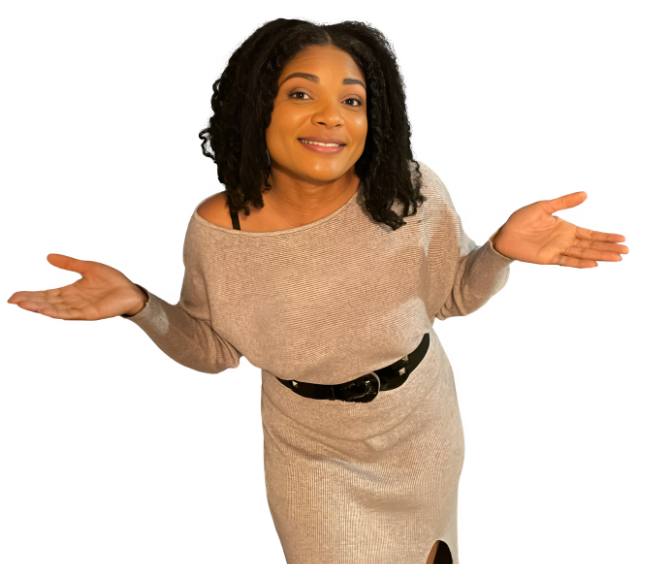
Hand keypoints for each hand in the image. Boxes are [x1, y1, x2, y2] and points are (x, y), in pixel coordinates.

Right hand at [7, 254, 147, 319]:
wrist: (131, 291)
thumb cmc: (113, 281)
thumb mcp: (87, 267)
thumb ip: (69, 264)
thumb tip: (48, 256)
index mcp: (70, 291)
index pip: (46, 294)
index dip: (30, 295)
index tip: (14, 296)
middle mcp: (72, 301)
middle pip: (46, 302)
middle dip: (30, 301)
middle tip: (13, 300)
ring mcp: (80, 309)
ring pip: (55, 309)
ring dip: (39, 307)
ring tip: (24, 305)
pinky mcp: (89, 314)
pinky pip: (71, 314)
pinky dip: (58, 313)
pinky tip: (46, 311)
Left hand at [493, 192, 628, 267]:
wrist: (504, 233)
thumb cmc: (522, 220)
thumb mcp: (544, 207)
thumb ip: (564, 202)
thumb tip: (585, 194)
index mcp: (566, 229)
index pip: (591, 234)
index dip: (606, 236)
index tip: (622, 238)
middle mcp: (565, 241)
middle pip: (591, 246)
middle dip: (608, 248)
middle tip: (626, 251)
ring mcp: (558, 250)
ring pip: (583, 254)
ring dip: (600, 256)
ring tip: (617, 258)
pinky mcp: (548, 258)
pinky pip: (567, 261)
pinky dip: (580, 263)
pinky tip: (593, 264)